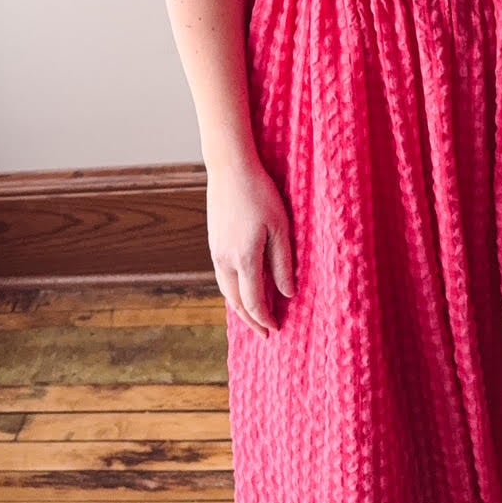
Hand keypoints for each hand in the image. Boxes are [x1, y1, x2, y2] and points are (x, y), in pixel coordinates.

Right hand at [206, 163, 296, 338]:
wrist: (230, 168)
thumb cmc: (260, 193)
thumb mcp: (281, 228)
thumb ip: (283, 263)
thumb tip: (287, 294)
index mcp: (244, 258)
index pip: (253, 301)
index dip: (265, 318)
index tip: (276, 329)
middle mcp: (225, 260)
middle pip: (236, 301)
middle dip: (251, 320)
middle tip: (264, 333)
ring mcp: (216, 251)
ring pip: (226, 290)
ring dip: (240, 307)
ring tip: (253, 317)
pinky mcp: (214, 242)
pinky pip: (222, 276)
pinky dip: (232, 291)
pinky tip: (241, 289)